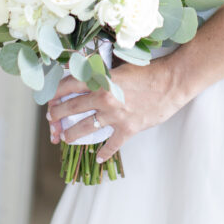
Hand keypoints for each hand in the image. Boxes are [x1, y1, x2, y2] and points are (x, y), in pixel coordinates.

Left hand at [46, 56, 183, 162]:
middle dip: (56, 115)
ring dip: (71, 135)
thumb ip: (103, 72)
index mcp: (100, 79)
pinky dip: (103, 153)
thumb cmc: (149, 70)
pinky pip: (110, 145)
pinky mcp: (127, 129)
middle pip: (70, 108)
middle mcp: (103, 98)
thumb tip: (88, 73)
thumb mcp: (121, 66)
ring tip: (65, 138)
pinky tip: (99, 158)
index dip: (55, 93)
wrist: (172, 82)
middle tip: (52, 120)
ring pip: (83, 129)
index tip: (50, 98)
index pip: (68, 85)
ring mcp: (115, 115)